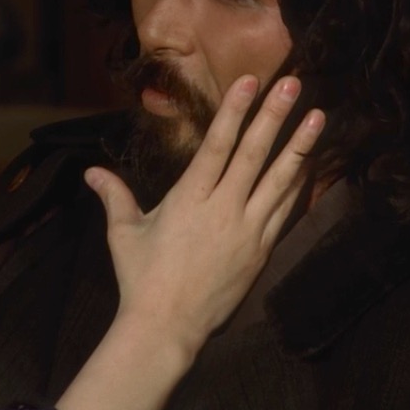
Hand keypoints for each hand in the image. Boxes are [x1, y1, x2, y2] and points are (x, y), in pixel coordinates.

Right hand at [85, 74, 324, 360]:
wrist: (166, 327)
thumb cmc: (140, 277)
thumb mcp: (123, 232)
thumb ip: (114, 196)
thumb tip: (90, 172)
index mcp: (189, 199)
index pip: (217, 145)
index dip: (234, 111)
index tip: (249, 82)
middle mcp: (223, 210)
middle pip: (254, 155)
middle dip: (274, 116)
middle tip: (293, 84)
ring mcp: (247, 231)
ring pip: (280, 180)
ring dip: (300, 146)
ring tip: (319, 116)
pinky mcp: (260, 252)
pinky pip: (284, 211)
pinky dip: (298, 185)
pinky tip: (308, 164)